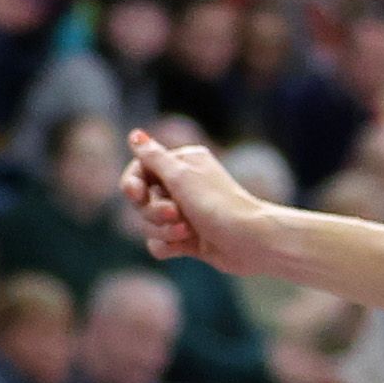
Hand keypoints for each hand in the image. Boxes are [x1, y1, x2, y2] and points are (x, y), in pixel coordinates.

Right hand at [126, 131, 269, 274]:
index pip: (140, 170)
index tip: (136, 194)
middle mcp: (183, 186)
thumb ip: (152, 156)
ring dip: (163, 230)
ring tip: (187, 232)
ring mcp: (185, 214)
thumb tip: (134, 135)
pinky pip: (159, 243)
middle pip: (143, 200)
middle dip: (154, 210)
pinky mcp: (188, 239)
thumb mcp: (180, 175)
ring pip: (149, 224)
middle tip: (176, 213)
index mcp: (182, 163)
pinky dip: (168, 246)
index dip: (133, 184)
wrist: (251, 242)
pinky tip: (183, 248)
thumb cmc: (216, 204)